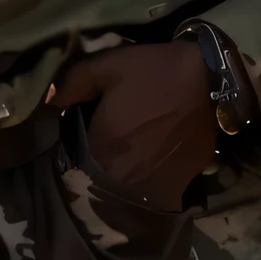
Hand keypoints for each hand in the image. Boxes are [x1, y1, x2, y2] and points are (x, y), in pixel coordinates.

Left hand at [49, 42, 219, 212]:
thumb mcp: (105, 66)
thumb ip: (72, 85)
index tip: (85, 139)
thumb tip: (49, 103)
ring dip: (129, 179)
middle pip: (104, 183)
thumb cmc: (152, 71)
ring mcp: (160, 184)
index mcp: (104, 149)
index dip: (79, 153)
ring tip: (135, 155)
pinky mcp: (186, 181)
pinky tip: (159, 157)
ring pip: (133, 192)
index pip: (77, 166)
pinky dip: (156, 179)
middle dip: (102, 169)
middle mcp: (129, 176)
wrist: (210, 76)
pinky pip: (162, 190)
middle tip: (111, 146)